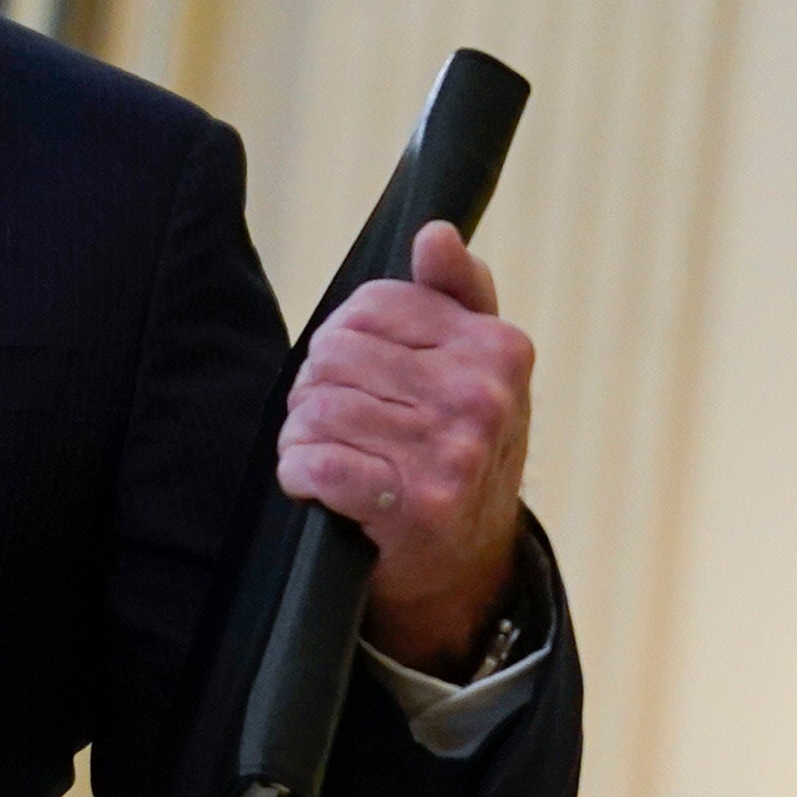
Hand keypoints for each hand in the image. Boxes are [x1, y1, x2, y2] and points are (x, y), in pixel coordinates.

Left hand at [279, 219, 533, 672]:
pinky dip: (299, 473)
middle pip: (335, 354)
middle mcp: (482, 398)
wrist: (467, 564)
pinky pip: (315, 464)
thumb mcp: (477, 367)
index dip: (346, 337)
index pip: (373, 304)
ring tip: (326, 453)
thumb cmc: (459, 447)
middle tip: (334, 420)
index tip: (358, 373)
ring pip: (317, 409)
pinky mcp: (414, 509)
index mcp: (498, 349)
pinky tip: (316, 484)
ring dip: (302, 435)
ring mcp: (452, 454)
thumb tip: (435, 232)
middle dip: (316, 387)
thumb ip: (457, 293)